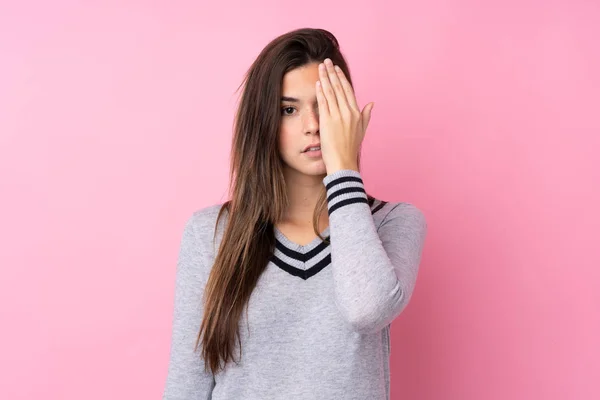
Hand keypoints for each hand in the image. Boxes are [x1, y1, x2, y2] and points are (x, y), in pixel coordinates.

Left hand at [316, 58, 373, 173]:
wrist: (343, 162)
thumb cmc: (350, 149)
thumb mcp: (361, 131)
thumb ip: (366, 115)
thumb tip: (371, 103)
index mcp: (357, 113)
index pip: (348, 90)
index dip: (341, 78)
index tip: (335, 69)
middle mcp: (348, 112)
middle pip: (339, 88)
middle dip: (332, 73)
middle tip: (325, 61)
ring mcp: (338, 116)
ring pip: (331, 92)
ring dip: (325, 77)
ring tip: (320, 67)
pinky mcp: (328, 122)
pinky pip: (324, 103)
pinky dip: (321, 91)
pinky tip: (318, 83)